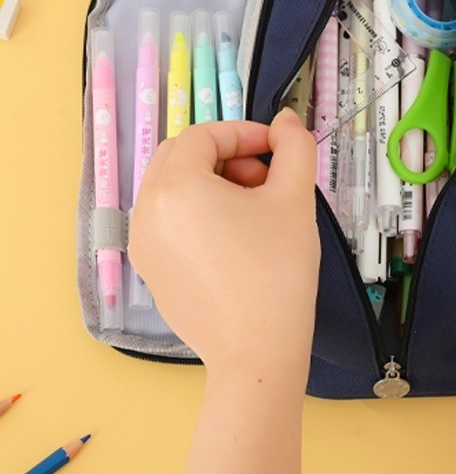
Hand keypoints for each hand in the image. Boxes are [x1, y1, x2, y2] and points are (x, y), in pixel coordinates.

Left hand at [128, 109, 319, 374]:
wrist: (258, 351)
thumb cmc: (277, 270)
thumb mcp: (295, 198)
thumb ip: (294, 147)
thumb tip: (285, 121)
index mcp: (176, 186)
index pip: (203, 135)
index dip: (244, 133)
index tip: (277, 149)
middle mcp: (146, 210)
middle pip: (181, 157)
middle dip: (225, 155)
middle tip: (264, 178)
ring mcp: (143, 243)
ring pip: (173, 189)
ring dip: (212, 182)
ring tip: (253, 210)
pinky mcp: (151, 270)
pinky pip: (169, 222)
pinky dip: (198, 212)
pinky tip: (235, 240)